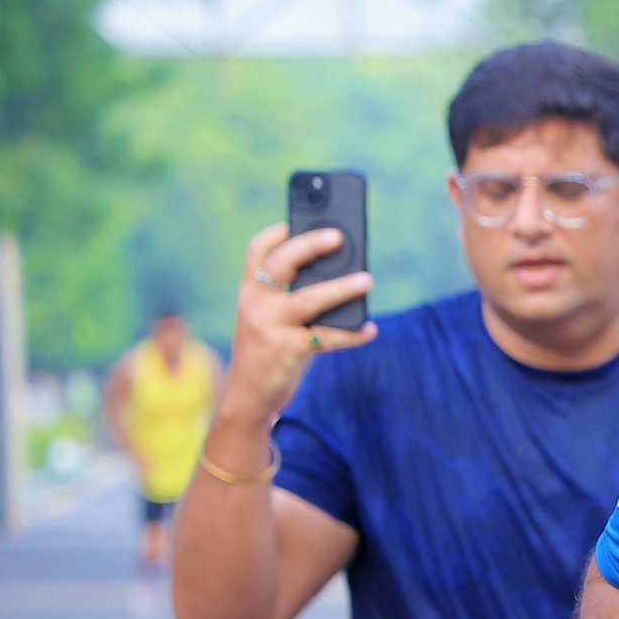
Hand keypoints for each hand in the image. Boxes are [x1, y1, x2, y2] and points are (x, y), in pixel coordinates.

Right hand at [221, 222, 376, 433]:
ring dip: (341, 288)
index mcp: (249, 291)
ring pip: (309, 298)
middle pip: (282, 264)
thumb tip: (342, 279)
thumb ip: (292, 300)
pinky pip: (327, 337)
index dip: (277, 232)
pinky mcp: (286, 350)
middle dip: (310, 245)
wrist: (248, 398)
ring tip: (367, 280)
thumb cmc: (268, 353)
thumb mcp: (269, 321)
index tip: (299, 219)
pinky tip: (370, 329)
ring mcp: (268, 326)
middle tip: (339, 236)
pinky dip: (352, 334)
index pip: (257, 251)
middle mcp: (254, 303)